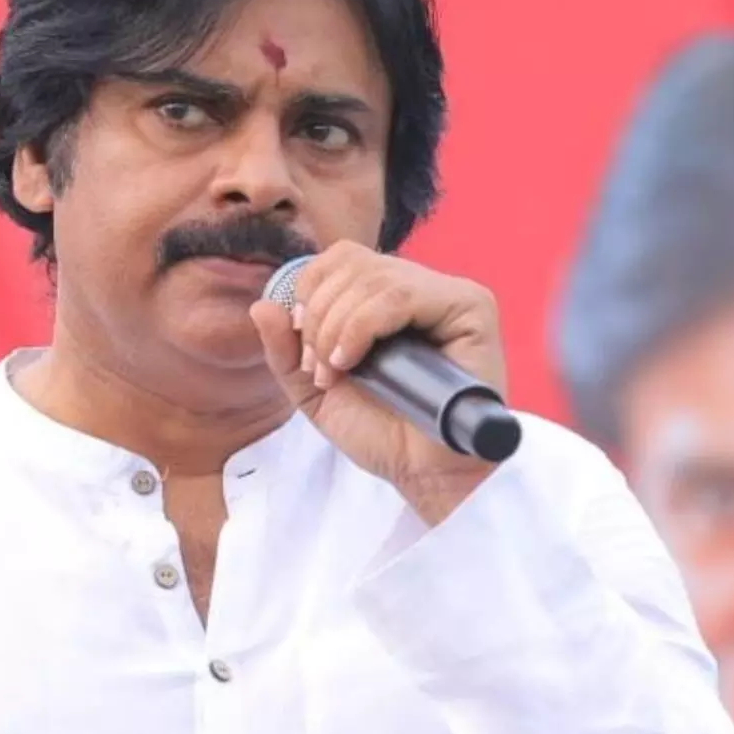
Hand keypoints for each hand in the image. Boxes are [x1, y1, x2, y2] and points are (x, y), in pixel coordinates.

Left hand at [248, 240, 508, 521]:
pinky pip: (402, 294)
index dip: (309, 294)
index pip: (340, 259)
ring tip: (336, 372)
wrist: (421, 474)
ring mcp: (448, 295)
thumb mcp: (316, 391)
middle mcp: (420, 289)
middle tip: (318, 368)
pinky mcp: (471, 308)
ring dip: (336, 326)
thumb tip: (262, 305)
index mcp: (387, 298)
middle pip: (350, 262)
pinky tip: (353, 361)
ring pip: (373, 277)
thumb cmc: (381, 434)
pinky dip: (362, 325)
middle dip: (317, 316)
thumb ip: (285, 351)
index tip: (304, 351)